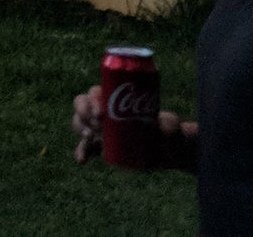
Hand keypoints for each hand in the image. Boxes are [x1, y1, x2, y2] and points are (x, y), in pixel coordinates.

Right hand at [71, 86, 192, 168]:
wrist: (168, 153)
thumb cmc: (170, 133)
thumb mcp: (171, 127)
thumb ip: (170, 125)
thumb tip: (162, 124)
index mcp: (116, 98)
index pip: (97, 92)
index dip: (93, 99)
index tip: (101, 112)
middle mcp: (105, 110)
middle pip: (83, 104)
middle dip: (84, 111)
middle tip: (97, 125)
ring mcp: (101, 129)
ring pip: (81, 122)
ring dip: (81, 127)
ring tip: (89, 138)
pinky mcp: (100, 147)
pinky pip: (85, 147)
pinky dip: (81, 151)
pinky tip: (81, 159)